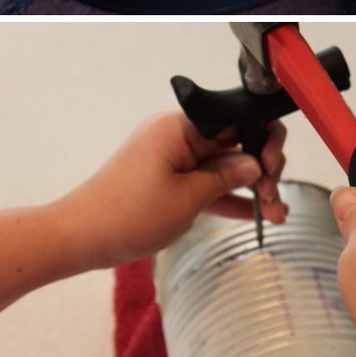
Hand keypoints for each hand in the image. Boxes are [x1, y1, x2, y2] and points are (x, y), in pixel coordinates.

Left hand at [59, 110, 287, 267]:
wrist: (80, 237)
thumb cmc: (127, 214)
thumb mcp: (187, 198)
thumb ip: (226, 177)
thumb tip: (255, 164)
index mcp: (181, 126)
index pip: (236, 118)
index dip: (262, 141)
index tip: (271, 170)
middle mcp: (178, 135)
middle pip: (235, 141)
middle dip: (261, 167)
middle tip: (273, 198)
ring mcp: (172, 157)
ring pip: (224, 165)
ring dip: (250, 187)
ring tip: (274, 214)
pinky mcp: (168, 179)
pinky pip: (206, 181)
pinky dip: (227, 196)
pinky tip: (255, 214)